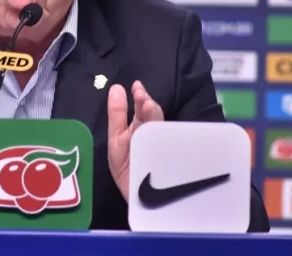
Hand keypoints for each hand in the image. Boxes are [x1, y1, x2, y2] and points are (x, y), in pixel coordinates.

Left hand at [107, 80, 163, 201]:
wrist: (138, 202)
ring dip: (157, 123)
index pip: (144, 110)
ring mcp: (165, 151)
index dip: (141, 98)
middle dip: (149, 109)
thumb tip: (116, 88)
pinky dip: (169, 145)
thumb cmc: (128, 172)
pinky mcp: (174, 167)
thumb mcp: (117, 141)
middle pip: (156, 120)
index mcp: (143, 129)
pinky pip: (174, 154)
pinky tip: (161, 136)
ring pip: (164, 133)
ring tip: (150, 110)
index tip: (136, 87)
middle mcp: (156, 137)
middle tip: (144, 101)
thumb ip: (117, 115)